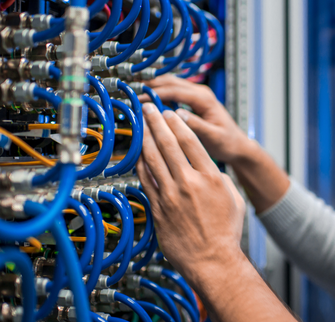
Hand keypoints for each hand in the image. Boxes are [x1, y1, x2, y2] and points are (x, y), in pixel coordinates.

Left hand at [136, 102, 245, 281]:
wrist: (213, 261)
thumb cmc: (225, 232)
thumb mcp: (233, 197)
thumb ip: (218, 176)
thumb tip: (205, 165)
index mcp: (210, 177)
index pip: (190, 140)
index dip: (176, 123)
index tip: (169, 113)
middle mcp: (189, 182)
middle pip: (169, 144)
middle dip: (157, 122)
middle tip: (149, 109)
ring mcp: (171, 195)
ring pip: (153, 158)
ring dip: (146, 137)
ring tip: (141, 124)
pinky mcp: (158, 207)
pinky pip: (145, 179)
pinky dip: (140, 163)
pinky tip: (138, 152)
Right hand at [140, 75, 250, 163]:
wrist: (237, 144)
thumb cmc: (228, 142)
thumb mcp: (213, 136)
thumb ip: (196, 125)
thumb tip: (177, 115)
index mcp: (204, 99)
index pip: (175, 91)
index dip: (156, 93)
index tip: (140, 99)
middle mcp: (200, 92)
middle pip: (171, 82)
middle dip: (151, 85)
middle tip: (133, 92)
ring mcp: (197, 95)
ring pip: (171, 84)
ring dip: (154, 86)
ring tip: (136, 92)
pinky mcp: (193, 100)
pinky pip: (173, 92)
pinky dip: (160, 92)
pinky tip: (149, 99)